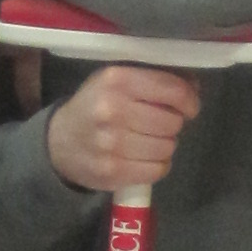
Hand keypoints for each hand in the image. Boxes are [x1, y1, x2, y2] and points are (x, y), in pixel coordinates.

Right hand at [45, 62, 200, 192]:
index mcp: (117, 80)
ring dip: (164, 146)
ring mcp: (112, 143)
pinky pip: (158, 169)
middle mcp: (113, 109)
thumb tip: (193, 88)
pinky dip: (157, 165)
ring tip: (147, 141)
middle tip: (157, 125)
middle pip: (172, 122)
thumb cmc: (94, 106)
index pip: (173, 90)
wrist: (58, 143)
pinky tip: (143, 158)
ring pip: (167, 147)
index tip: (189, 107)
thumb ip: (153, 79)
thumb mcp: (115, 82)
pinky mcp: (113, 171)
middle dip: (172, 124)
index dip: (189, 100)